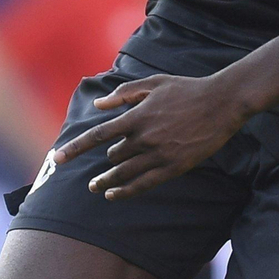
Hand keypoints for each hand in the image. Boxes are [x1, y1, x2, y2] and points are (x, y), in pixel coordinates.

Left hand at [55, 72, 251, 199]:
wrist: (222, 103)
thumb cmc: (186, 89)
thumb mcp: (154, 83)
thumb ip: (124, 94)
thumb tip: (98, 104)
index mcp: (136, 116)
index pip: (97, 135)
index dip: (75, 148)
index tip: (57, 158)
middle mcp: (144, 137)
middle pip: (113, 155)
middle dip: (107, 159)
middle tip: (104, 163)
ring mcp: (159, 154)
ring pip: (124, 173)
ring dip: (107, 181)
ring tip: (95, 187)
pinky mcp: (173, 167)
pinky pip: (143, 185)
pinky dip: (125, 192)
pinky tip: (112, 196)